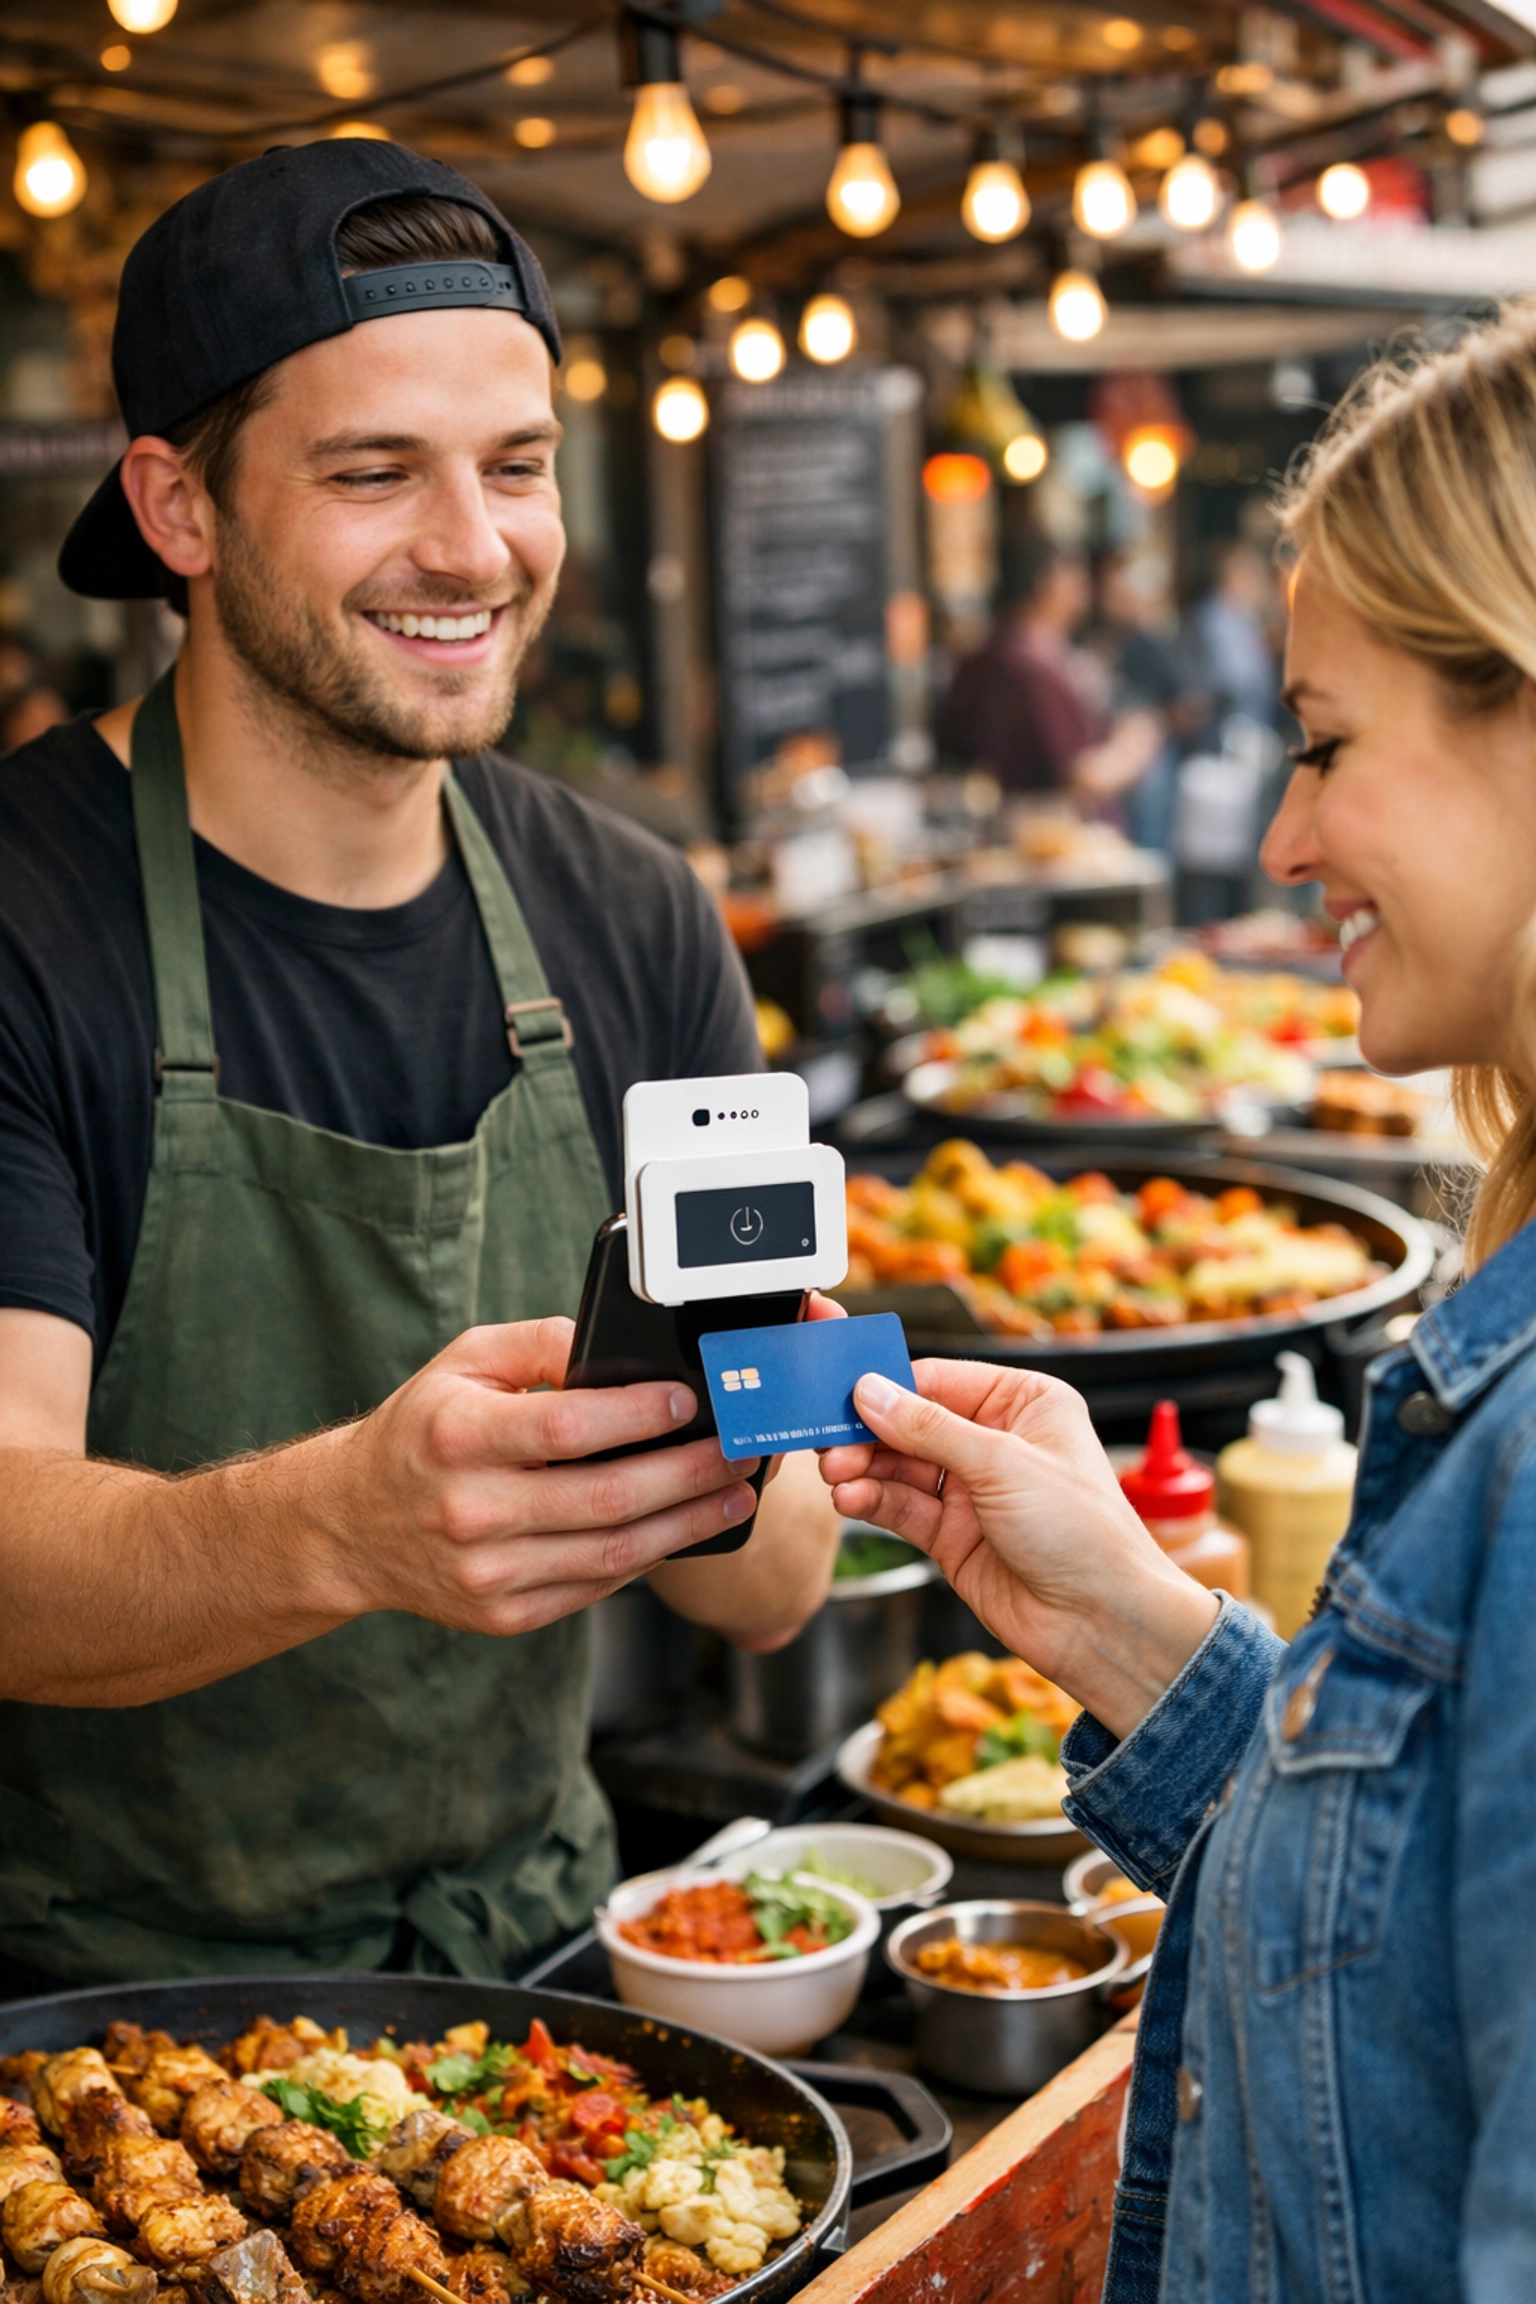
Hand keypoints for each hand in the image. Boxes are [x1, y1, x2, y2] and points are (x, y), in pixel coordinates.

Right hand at [317, 1316, 759, 1638]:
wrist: (352, 1526)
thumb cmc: (421, 1431)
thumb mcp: (463, 1362)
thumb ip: (540, 1342)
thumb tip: (617, 1348)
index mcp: (458, 1437)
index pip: (567, 1427)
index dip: (638, 1416)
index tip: (690, 1403)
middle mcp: (470, 1511)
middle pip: (606, 1499)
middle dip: (688, 1474)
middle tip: (738, 1452)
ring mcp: (487, 1574)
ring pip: (612, 1554)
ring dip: (685, 1525)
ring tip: (732, 1496)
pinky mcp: (504, 1615)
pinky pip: (594, 1589)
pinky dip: (645, 1560)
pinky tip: (680, 1530)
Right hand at [820, 1359, 1216, 1740]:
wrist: (1103, 1623)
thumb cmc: (1085, 1533)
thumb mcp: (1002, 1464)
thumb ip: (929, 1429)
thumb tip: (871, 1392)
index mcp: (1024, 1403)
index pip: (938, 1380)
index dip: (888, 1387)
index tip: (841, 1394)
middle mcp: (996, 1442)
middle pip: (911, 1424)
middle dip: (868, 1433)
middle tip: (828, 1442)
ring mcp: (973, 1491)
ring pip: (900, 1467)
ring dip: (863, 1470)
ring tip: (835, 1475)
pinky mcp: (954, 1536)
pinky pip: (902, 1508)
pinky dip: (872, 1502)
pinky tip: (850, 1500)